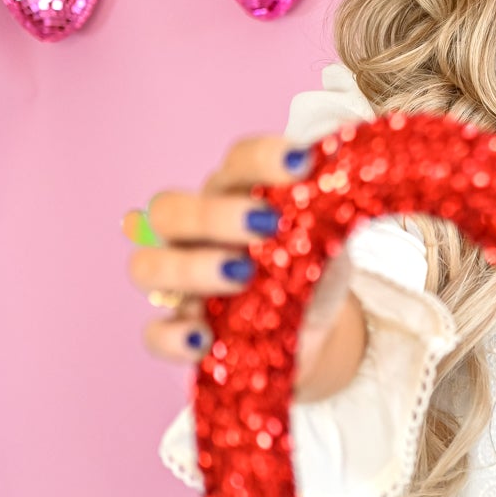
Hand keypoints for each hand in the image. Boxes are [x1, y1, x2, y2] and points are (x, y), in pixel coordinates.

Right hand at [130, 133, 365, 394]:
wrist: (316, 326)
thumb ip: (327, 208)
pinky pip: (154, 335)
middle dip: (215, 214)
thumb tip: (347, 177)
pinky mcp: (183, 331)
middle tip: (266, 224)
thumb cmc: (311, 266)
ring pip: (147, 267)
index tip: (302, 163)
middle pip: (169, 210)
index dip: (261, 158)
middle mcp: (196, 233)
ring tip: (242, 275)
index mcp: (233, 194)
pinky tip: (204, 338)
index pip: (233, 164)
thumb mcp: (328, 235)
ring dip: (192, 267)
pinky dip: (172, 336)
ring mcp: (182, 284)